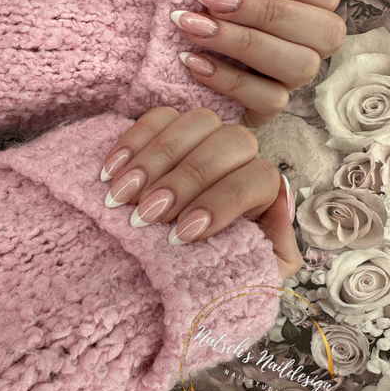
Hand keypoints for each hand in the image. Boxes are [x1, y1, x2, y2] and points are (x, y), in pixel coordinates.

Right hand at [100, 107, 302, 278]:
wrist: (180, 272)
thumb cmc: (216, 269)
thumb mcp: (253, 273)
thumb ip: (278, 253)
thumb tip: (278, 209)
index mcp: (262, 186)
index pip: (257, 177)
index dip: (221, 202)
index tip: (181, 234)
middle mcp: (240, 155)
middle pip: (228, 143)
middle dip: (185, 180)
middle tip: (146, 216)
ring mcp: (206, 136)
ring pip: (194, 123)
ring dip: (156, 159)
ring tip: (123, 196)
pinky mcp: (170, 127)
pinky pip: (157, 116)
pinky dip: (133, 141)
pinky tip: (111, 172)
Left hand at [171, 0, 356, 127]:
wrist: (171, 14)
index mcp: (318, 3)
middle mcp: (316, 44)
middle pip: (320, 30)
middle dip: (260, 10)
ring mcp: (294, 78)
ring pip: (298, 65)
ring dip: (243, 43)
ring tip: (194, 26)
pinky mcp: (269, 107)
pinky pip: (268, 101)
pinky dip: (229, 80)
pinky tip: (193, 60)